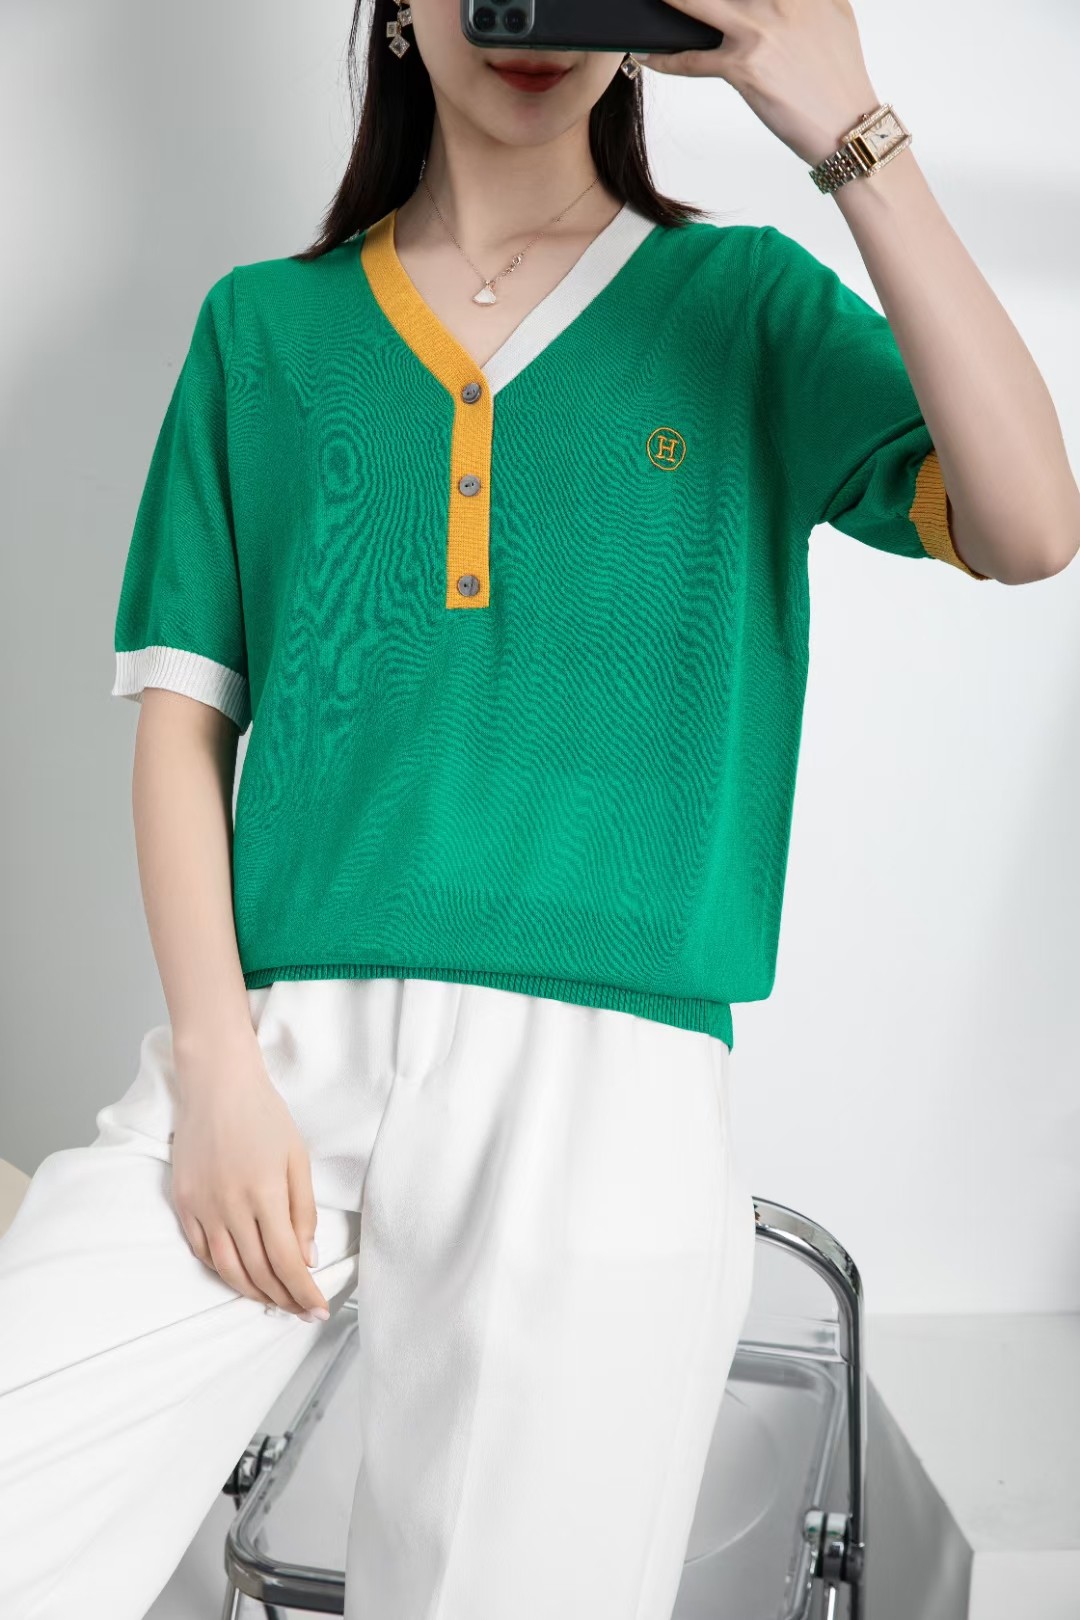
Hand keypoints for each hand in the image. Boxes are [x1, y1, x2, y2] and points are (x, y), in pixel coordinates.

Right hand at [170, 1036, 330, 1320]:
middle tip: (300, 1311)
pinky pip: (201, 1251)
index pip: (287, 1261)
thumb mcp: (297, 1157)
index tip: (318, 1309)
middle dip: (283, 1299)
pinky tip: (239, 1275)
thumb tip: (307, 1258)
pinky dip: (221, 1270)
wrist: (217, 1083)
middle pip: (258, 1272)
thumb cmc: (264, 1114)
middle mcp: (231, 1206)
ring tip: (273, 1301)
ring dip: (252, 1292)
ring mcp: (203, 1206)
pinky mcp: (183, 1202)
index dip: (304, 1292)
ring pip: (227, 1269)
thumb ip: (303, 1211)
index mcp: (266, 1194)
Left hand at [638, 0, 881, 168]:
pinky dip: (665, 59)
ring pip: (695, 4)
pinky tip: (647, 55)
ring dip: (666, 2)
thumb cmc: (838, 73)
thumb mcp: (834, 11)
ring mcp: (759, 28)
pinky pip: (691, 59)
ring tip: (647, 2)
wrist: (847, 124)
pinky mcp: (744, 65)